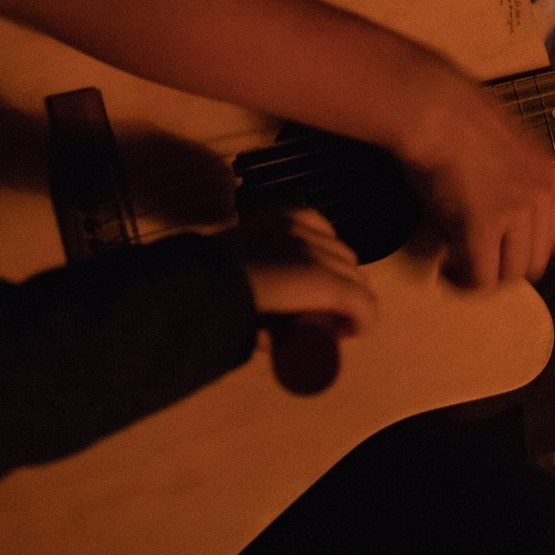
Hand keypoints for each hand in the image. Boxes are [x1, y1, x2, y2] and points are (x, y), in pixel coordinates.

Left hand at [236, 208, 377, 332]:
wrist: (189, 281)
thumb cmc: (225, 313)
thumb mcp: (262, 335)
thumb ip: (283, 340)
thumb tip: (295, 339)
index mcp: (311, 279)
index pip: (360, 298)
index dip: (365, 320)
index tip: (349, 334)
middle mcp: (310, 246)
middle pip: (354, 273)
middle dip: (353, 298)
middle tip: (333, 319)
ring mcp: (295, 226)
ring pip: (340, 248)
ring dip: (340, 271)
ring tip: (321, 289)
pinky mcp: (279, 214)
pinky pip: (317, 223)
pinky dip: (323, 239)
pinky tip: (314, 253)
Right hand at [392, 76, 554, 288]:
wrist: (435, 109)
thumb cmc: (455, 115)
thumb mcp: (502, 144)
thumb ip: (509, 178)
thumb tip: (489, 207)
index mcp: (548, 175)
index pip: (552, 236)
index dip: (523, 250)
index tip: (498, 250)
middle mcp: (540, 197)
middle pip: (536, 260)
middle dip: (505, 268)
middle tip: (475, 263)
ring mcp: (515, 213)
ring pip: (510, 274)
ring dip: (484, 277)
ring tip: (457, 269)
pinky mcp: (483, 227)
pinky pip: (481, 277)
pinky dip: (464, 283)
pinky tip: (446, 272)